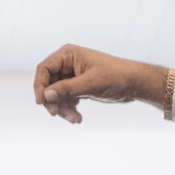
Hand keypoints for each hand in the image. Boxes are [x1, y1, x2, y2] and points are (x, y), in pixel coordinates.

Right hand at [31, 42, 166, 122]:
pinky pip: (66, 99)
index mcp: (68, 54)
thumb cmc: (116, 76)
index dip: (40, 86)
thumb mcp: (91, 83)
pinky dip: (69, 109)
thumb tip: (47, 95)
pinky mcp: (78, 86)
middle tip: (57, 114)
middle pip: (48, 84)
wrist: (135, 83)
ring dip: (62, 108)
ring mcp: (72, 76)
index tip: (41, 102)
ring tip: (74, 120)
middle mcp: (67, 63)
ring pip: (57, 94)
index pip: (44, 69)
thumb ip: (67, 89)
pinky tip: (78, 118)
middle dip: (53, 100)